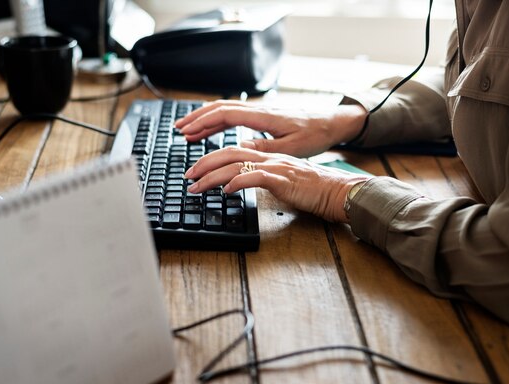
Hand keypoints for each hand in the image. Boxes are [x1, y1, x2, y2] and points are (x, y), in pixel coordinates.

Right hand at [174, 100, 367, 157]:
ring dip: (205, 118)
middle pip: (220, 108)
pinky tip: (209, 130)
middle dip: (197, 117)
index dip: (204, 122)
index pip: (226, 114)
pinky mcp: (262, 116)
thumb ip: (264, 148)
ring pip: (225, 110)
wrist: (330, 123)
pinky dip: (217, 121)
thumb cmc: (314, 135)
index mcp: (264, 116)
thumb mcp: (290, 148)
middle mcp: (259, 110)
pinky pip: (234, 115)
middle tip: (178, 129)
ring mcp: (260, 112)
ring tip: (187, 130)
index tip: (187, 131)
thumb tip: (238, 149)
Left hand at [185, 147, 370, 222]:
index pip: (233, 150)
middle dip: (203, 163)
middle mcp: (270, 157)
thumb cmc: (313, 189)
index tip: (195, 170)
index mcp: (269, 156)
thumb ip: (263, 175)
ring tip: (197, 186)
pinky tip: (226, 189)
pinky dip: (238, 181)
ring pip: (237, 164)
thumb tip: (240, 179)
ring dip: (212, 175)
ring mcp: (276, 167)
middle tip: (187, 177)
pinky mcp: (283, 180)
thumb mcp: (283, 179)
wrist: (337, 191)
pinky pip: (256, 176)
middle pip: (229, 153)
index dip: (211, 158)